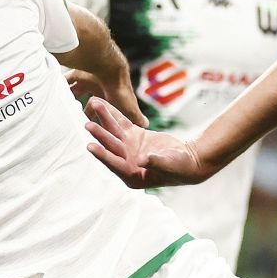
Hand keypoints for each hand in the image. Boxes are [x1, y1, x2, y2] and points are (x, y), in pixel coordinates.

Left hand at [65, 67, 145, 126]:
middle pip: (84, 100)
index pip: (98, 108)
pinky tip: (52, 94)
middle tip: (67, 118)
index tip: (83, 126)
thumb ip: (136, 117)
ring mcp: (85, 80)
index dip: (91, 116)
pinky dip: (59, 85)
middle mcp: (96, 87)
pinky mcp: (77, 73)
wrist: (110, 69)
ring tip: (58, 109)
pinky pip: (65, 79)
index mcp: (107, 96)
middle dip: (75, 108)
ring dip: (65, 98)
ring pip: (73, 90)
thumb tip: (146, 125)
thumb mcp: (130, 108)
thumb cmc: (120, 91)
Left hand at [84, 96, 209, 188]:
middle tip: (88, 124)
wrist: (189, 161)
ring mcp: (128, 148)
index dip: (103, 155)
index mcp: (131, 175)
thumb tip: (143, 160)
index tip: (90, 146)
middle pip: (110, 145)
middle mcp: (126, 162)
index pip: (114, 164)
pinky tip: (104, 104)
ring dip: (104, 118)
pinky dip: (113, 113)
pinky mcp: (134, 136)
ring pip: (113, 131)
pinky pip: (121, 123)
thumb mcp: (169, 166)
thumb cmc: (181, 168)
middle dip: (99, 134)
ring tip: (94, 103)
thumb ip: (155, 163)